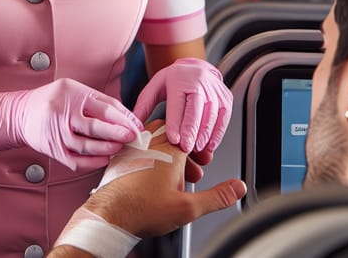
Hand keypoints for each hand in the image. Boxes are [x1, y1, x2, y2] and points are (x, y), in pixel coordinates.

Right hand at [0, 78, 143, 170]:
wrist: (20, 114)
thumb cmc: (53, 100)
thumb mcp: (72, 90)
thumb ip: (96, 100)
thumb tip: (125, 117)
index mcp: (72, 93)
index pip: (105, 106)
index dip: (124, 117)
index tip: (137, 126)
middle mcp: (63, 112)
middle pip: (97, 126)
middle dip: (119, 133)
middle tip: (133, 138)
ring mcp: (57, 132)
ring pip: (87, 145)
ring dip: (107, 148)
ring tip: (119, 148)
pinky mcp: (53, 149)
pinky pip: (76, 160)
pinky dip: (92, 162)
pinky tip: (104, 158)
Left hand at [84, 120, 245, 238]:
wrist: (111, 213)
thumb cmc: (143, 209)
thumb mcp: (189, 208)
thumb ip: (217, 196)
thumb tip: (237, 187)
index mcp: (170, 148)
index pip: (192, 137)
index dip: (200, 150)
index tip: (204, 163)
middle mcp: (152, 140)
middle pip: (175, 135)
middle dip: (186, 151)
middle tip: (193, 171)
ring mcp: (136, 145)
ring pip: (158, 138)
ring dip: (169, 153)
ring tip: (175, 177)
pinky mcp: (123, 153)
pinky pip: (142, 144)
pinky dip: (152, 155)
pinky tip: (153, 175)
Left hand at [133, 58, 231, 153]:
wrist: (197, 67)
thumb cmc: (174, 80)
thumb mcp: (155, 87)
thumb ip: (144, 105)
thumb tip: (135, 127)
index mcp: (179, 79)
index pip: (177, 103)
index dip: (176, 123)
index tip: (173, 140)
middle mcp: (199, 82)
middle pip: (196, 110)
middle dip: (191, 131)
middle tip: (185, 148)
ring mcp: (215, 90)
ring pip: (211, 116)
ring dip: (204, 135)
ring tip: (196, 149)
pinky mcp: (226, 99)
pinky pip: (223, 119)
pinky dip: (216, 134)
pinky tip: (209, 145)